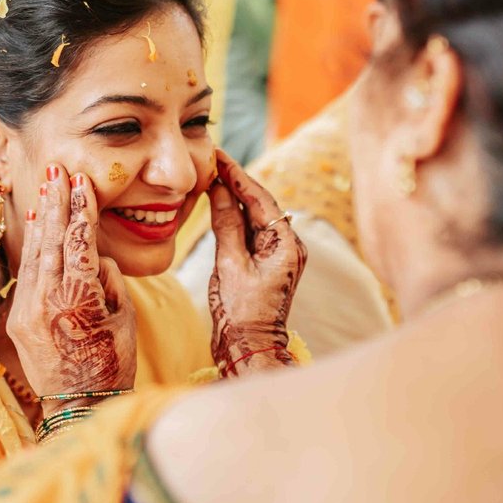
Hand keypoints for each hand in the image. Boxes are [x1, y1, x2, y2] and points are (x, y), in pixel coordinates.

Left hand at [6, 164, 137, 416]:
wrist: (80, 403)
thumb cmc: (112, 361)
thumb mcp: (123, 317)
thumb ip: (107, 280)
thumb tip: (92, 256)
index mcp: (80, 299)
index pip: (80, 242)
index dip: (81, 210)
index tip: (80, 182)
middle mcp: (49, 300)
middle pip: (53, 240)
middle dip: (56, 203)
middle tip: (56, 170)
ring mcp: (28, 310)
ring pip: (35, 254)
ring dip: (42, 219)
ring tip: (46, 189)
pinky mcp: (17, 319)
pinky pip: (27, 274)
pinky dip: (32, 248)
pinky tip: (38, 227)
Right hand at [206, 149, 306, 375]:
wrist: (250, 347)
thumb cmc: (240, 313)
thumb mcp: (229, 266)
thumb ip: (227, 226)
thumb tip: (220, 190)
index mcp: (287, 246)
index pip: (261, 200)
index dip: (238, 176)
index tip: (219, 156)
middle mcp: (290, 246)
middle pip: (261, 204)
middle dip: (237, 183)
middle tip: (213, 160)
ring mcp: (281, 254)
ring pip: (256, 216)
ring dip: (235, 198)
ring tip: (213, 175)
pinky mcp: (270, 262)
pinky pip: (253, 231)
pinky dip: (236, 217)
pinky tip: (220, 203)